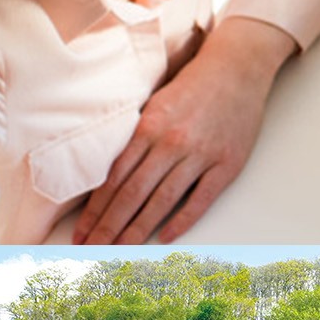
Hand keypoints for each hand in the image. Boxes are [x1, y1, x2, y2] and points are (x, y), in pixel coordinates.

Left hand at [72, 17, 295, 243]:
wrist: (237, 68)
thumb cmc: (193, 85)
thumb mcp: (155, 103)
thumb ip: (135, 137)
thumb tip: (109, 176)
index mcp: (149, 127)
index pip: (114, 178)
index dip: (96, 209)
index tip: (81, 232)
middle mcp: (172, 143)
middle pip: (132, 194)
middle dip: (109, 227)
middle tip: (92, 250)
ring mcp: (201, 155)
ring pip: (162, 201)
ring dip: (138, 229)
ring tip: (121, 250)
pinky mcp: (227, 164)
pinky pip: (200, 199)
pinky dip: (181, 221)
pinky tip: (164, 238)